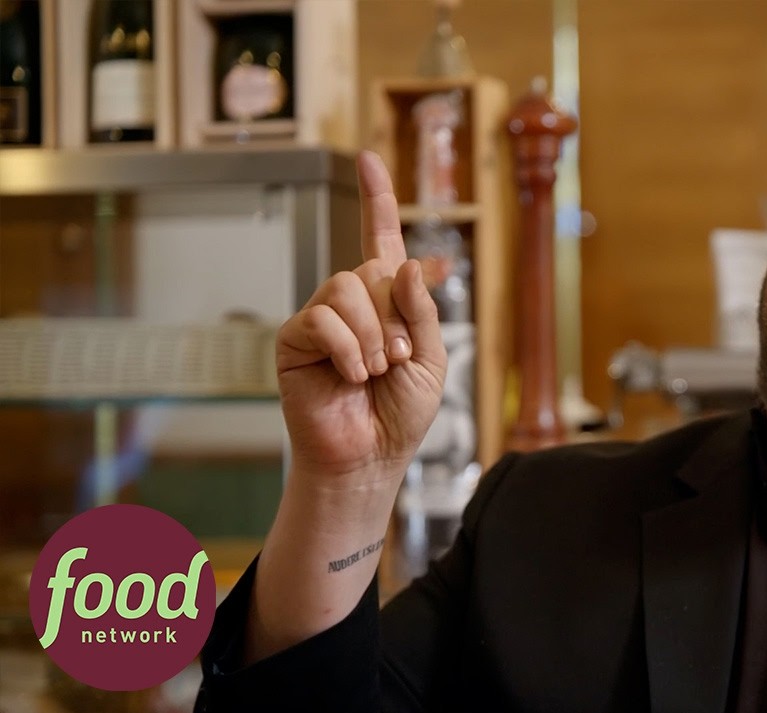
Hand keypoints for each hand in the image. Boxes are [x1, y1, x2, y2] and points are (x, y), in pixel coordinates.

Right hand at [275, 151, 446, 484]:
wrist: (369, 457)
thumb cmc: (400, 413)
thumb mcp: (431, 359)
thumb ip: (422, 310)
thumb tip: (405, 262)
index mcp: (387, 302)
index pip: (380, 239)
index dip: (376, 199)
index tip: (367, 160)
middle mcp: (351, 303)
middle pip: (372, 268)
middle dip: (394, 316)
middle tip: (395, 360)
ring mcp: (321, 318)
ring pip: (346, 288)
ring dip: (372, 334)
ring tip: (375, 371)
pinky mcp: (294, 340)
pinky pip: (321, 318)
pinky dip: (346, 347)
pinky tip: (352, 376)